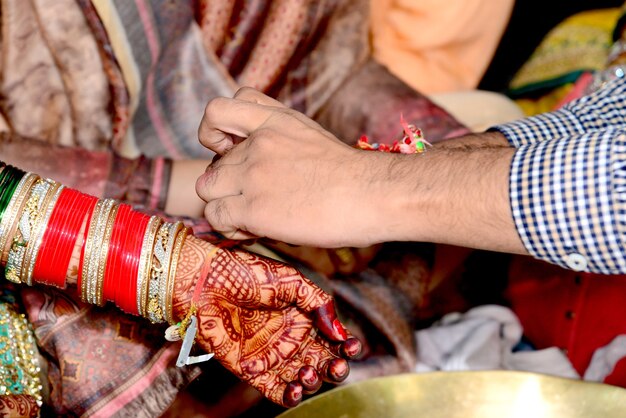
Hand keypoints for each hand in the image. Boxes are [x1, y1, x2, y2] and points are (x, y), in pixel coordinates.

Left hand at [172, 236, 360, 406]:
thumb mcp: (290, 280)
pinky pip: (275, 390)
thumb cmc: (245, 273)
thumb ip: (318, 302)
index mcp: (303, 316)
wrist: (204, 281)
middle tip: (336, 365)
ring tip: (308, 372)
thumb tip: (339, 331)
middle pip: (322, 362)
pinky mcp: (250, 370)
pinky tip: (296, 388)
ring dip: (313, 382)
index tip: (352, 346)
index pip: (332, 338)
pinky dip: (289, 395)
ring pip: (303, 379)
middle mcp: (290, 338)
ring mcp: (271, 355)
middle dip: (334, 367)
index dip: (346, 346)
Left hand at [196, 87, 393, 247]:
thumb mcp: (314, 136)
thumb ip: (282, 138)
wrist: (372, 194)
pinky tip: (251, 230)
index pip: (220, 109)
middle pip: (213, 163)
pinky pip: (215, 216)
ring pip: (206, 188)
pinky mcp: (253, 208)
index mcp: (275, 121)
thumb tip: (264, 162)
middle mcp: (259, 143)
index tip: (229, 149)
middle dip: (226, 184)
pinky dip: (227, 226)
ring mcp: (253, 174)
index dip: (214, 131)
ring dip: (222, 205)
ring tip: (246, 218)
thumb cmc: (354, 175)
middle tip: (249, 200)